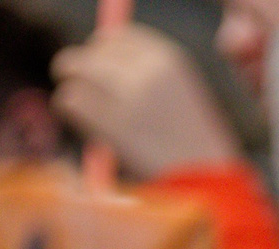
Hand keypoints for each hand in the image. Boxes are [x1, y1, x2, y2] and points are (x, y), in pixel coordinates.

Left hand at [52, 26, 240, 179]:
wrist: (210, 183)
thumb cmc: (194, 142)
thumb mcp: (182, 93)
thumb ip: (143, 70)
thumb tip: (94, 54)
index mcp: (169, 57)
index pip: (117, 35)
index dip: (104, 54)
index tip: (106, 75)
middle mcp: (147, 68)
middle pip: (89, 50)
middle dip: (85, 73)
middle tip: (97, 99)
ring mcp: (128, 93)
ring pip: (72, 70)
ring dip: (78, 91)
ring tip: (99, 117)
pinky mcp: (110, 120)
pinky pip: (68, 100)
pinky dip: (72, 114)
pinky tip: (95, 131)